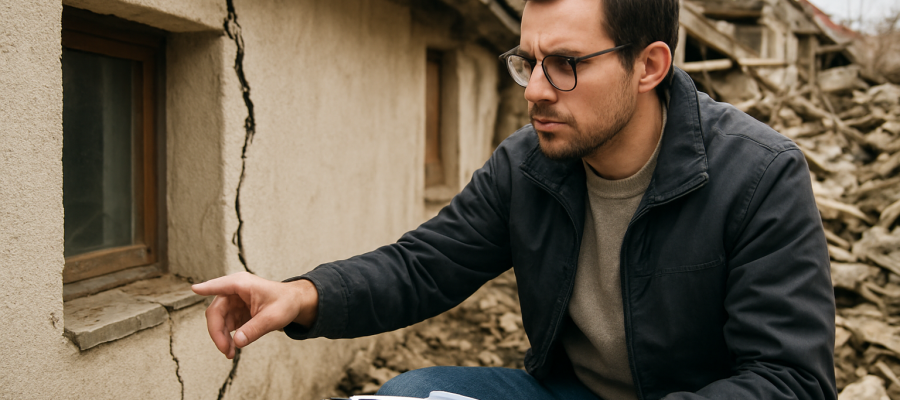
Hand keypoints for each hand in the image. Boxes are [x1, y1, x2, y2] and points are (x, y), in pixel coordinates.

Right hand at [191, 272, 318, 358]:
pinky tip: (232, 349)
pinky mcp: (236, 312)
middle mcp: (234, 291)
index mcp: (241, 284)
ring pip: (218, 321)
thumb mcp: (272, 317)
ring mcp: (233, 302)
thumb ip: (254, 329)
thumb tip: (236, 342)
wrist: (295, 304)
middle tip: (225, 349)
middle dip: (217, 332)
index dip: (207, 288)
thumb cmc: (286, 303)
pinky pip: (225, 326)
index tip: (195, 289)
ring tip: (229, 353)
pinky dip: (227, 338)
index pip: (220, 286)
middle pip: (215, 311)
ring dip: (221, 337)